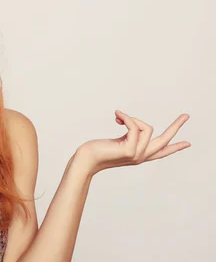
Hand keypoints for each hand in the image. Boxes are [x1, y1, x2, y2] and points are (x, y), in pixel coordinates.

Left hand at [75, 110, 190, 175]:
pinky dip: (126, 118)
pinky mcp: (129, 150)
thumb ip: (130, 135)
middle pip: (165, 140)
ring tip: (118, 116)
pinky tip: (116, 115)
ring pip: (147, 128)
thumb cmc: (99, 149)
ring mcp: (137, 154)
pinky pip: (134, 126)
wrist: (87, 158)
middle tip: (186, 115)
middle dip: (176, 126)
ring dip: (132, 118)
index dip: (175, 146)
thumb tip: (134, 123)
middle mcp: (141, 156)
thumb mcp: (120, 140)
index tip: (188, 143)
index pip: (162, 151)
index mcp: (140, 154)